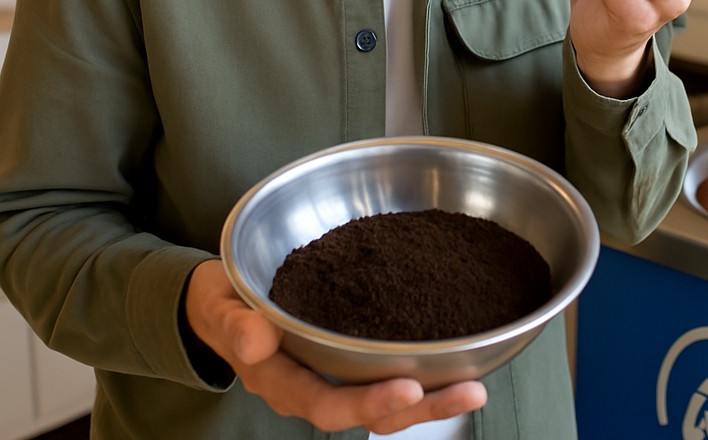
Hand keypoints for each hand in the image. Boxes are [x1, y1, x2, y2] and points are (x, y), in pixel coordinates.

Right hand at [184, 260, 486, 433]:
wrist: (224, 304)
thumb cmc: (224, 305)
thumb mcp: (221, 309)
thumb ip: (236, 324)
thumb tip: (254, 340)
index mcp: (283, 383)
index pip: (330, 404)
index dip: (370, 401)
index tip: (408, 389)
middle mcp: (315, 388)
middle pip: (373, 412)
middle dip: (423, 407)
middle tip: (470, 392)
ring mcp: (335, 376)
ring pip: (388, 398)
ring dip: (433, 396)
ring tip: (477, 386)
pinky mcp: (350, 357)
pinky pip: (388, 371)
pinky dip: (424, 371)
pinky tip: (459, 357)